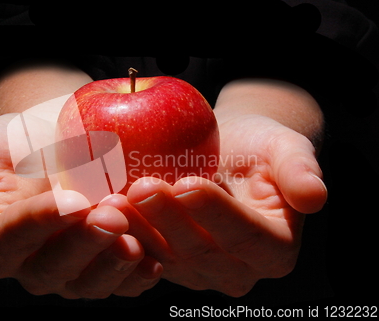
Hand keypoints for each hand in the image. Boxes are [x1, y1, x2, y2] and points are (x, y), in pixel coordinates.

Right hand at [0, 114, 161, 298]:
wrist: (60, 142)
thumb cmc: (16, 146)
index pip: (11, 239)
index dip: (40, 223)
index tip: (71, 200)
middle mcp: (32, 263)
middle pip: (54, 268)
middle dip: (84, 244)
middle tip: (112, 216)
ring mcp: (72, 268)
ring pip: (89, 282)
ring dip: (114, 265)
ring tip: (135, 239)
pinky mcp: (105, 264)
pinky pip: (121, 282)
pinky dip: (139, 275)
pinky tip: (156, 259)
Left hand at [100, 114, 326, 296]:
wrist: (228, 153)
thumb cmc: (258, 147)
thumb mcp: (286, 147)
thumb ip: (300, 170)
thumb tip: (315, 197)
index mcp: (274, 249)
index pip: (245, 235)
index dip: (216, 212)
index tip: (187, 182)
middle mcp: (238, 270)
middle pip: (201, 250)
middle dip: (168, 220)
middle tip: (140, 187)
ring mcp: (199, 273)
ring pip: (166, 256)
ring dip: (138, 230)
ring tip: (113, 201)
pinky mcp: (169, 264)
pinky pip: (145, 252)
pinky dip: (125, 233)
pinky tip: (104, 209)